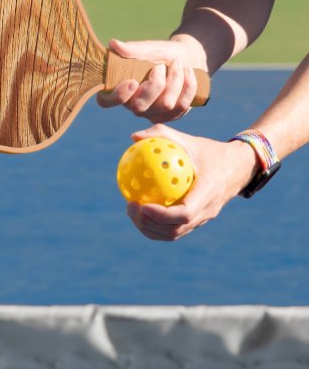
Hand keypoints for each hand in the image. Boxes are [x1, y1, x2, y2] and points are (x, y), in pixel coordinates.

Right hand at [97, 37, 206, 122]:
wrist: (188, 58)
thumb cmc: (162, 53)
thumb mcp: (149, 49)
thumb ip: (132, 49)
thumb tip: (113, 44)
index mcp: (120, 88)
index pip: (106, 101)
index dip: (117, 96)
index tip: (132, 81)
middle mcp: (133, 105)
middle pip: (139, 107)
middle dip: (155, 84)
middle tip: (161, 66)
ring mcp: (152, 113)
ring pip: (165, 105)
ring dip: (175, 80)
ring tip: (177, 64)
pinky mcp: (171, 116)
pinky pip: (181, 106)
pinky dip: (188, 85)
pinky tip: (188, 73)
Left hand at [125, 124, 258, 240]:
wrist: (238, 167)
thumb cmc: (210, 151)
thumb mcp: (189, 140)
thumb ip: (162, 135)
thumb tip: (133, 137)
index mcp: (208, 193)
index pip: (184, 213)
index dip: (161, 215)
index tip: (141, 205)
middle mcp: (207, 211)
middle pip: (175, 230)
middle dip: (149, 224)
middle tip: (130, 207)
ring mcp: (203, 219)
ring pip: (174, 234)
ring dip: (150, 228)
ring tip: (131, 211)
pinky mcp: (198, 221)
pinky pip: (175, 229)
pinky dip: (156, 226)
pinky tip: (140, 210)